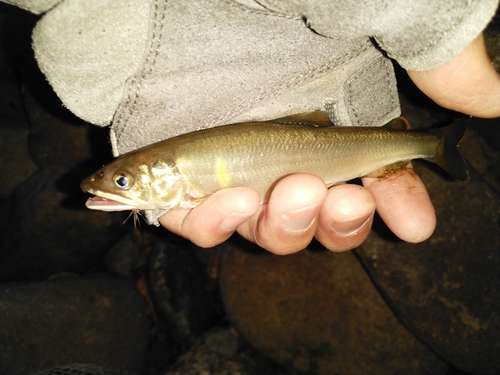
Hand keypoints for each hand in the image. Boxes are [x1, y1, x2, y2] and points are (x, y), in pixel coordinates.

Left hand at [160, 34, 499, 252]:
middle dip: (338, 221)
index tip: (414, 222)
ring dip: (286, 227)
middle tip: (335, 199)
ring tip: (285, 196)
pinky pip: (199, 225)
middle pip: (320, 212)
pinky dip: (216, 228)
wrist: (163, 1)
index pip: (374, 172)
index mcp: (331, 111)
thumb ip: (434, 54)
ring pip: (266, 228)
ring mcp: (231, 163)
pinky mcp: (182, 175)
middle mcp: (285, 143)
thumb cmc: (267, 0)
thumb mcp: (368, 10)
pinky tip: (227, 205)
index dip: (395, 200)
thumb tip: (494, 99)